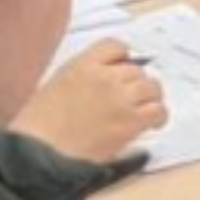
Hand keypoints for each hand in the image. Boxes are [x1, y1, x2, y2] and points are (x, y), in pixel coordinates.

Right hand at [15, 40, 168, 162]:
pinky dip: (159, 116)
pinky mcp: (130, 121)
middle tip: (135, 97)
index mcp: (82, 65)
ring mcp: (120, 98)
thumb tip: (103, 81)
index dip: (123, 57)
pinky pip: (158, 110)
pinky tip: (153, 124)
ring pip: (152, 87)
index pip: (114, 46)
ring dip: (151, 98)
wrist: (41, 153)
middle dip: (136, 83)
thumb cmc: (39, 127)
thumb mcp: (55, 86)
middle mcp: (105, 77)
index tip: (125, 66)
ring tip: (146, 110)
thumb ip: (81, 77)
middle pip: (136, 70)